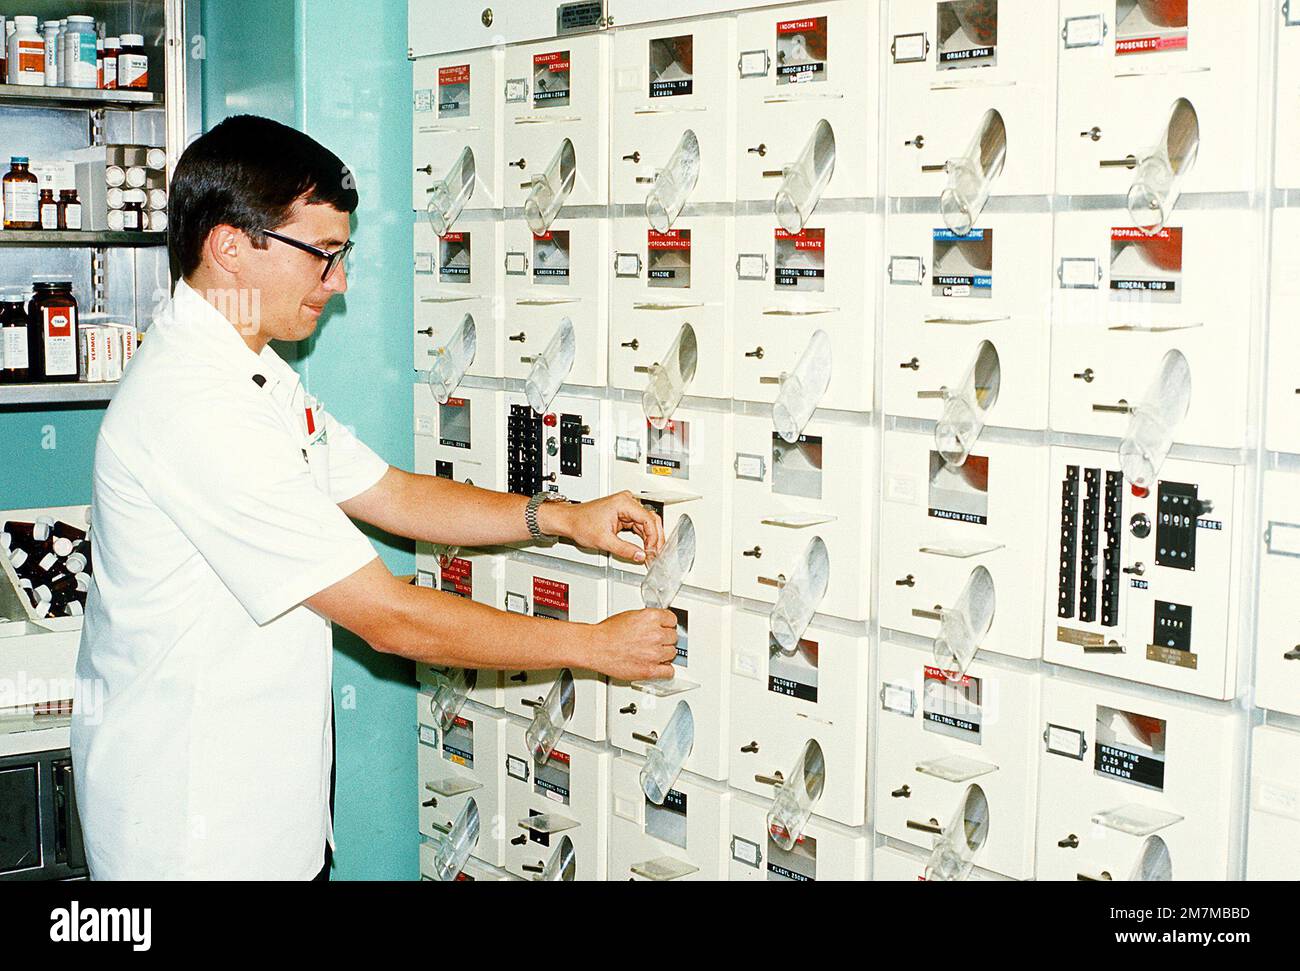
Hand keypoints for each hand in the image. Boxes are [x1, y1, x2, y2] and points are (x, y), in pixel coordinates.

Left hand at [542, 490, 664, 563]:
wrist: (569, 521)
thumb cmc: (581, 523)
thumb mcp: (604, 540)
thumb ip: (625, 549)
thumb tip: (640, 555)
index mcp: (624, 502)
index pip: (648, 519)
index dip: (653, 537)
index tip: (652, 550)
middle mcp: (627, 502)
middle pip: (651, 520)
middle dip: (656, 538)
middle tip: (657, 554)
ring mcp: (626, 508)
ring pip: (647, 524)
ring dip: (651, 539)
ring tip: (652, 554)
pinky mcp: (624, 514)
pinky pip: (640, 525)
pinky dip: (644, 537)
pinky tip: (645, 548)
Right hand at [579, 609, 678, 680]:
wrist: (595, 647)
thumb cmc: (607, 633)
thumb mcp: (630, 615)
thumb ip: (647, 620)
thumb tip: (655, 623)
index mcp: (651, 618)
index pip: (672, 620)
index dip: (667, 624)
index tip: (665, 627)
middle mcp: (655, 634)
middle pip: (673, 637)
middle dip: (664, 639)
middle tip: (654, 641)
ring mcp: (654, 653)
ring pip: (672, 653)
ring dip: (664, 654)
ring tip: (652, 653)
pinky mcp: (649, 670)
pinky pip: (669, 671)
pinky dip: (664, 670)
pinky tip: (658, 666)